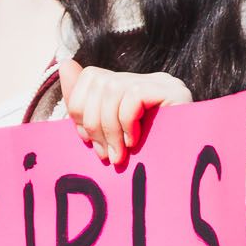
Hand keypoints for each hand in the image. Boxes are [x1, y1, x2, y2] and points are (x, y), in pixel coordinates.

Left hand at [58, 58, 192, 169]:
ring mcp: (161, 83)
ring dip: (109, 129)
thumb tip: (65, 64)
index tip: (88, 142)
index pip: (90, 77)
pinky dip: (127, 122)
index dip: (79, 108)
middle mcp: (145, 80)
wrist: (180, 181)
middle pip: (98, 81)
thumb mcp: (104, 137)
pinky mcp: (173, 91)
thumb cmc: (142, 164)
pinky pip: (133, 96)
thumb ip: (82, 105)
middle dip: (92, 123)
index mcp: (128, 89)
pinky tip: (135, 142)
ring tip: (119, 156)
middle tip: (104, 155)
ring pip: (112, 89)